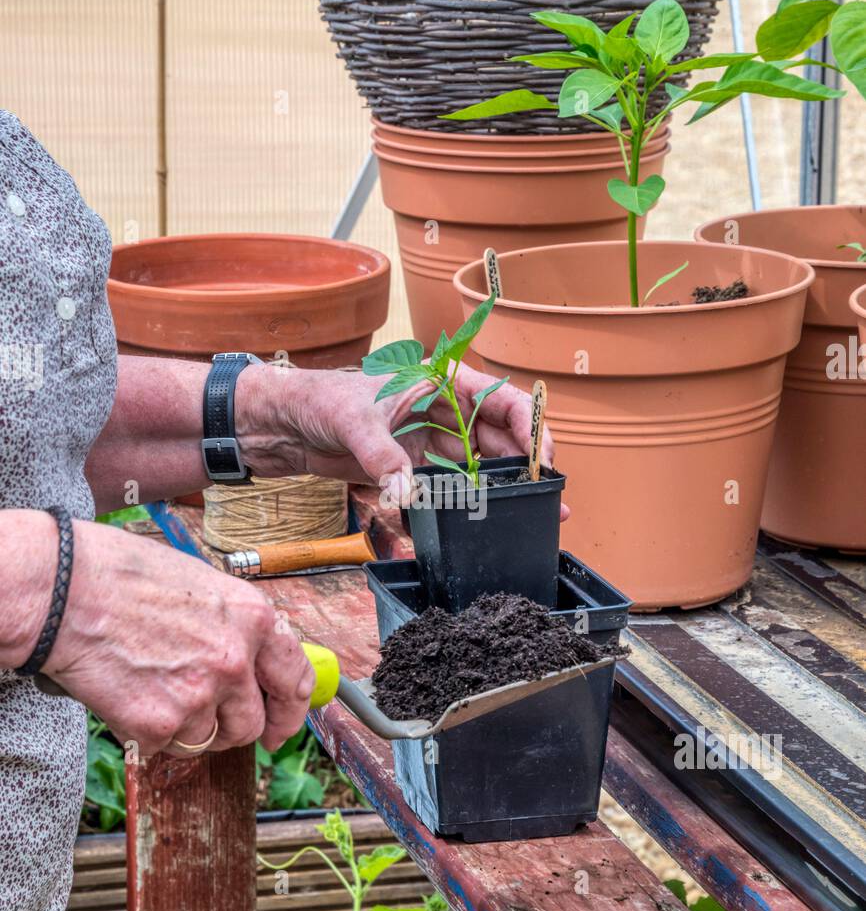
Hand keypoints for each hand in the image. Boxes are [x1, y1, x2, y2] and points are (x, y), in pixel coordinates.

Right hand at [43, 520, 314, 755]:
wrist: (66, 591)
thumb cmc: (123, 576)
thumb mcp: (203, 586)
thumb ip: (234, 626)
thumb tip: (251, 660)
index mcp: (254, 619)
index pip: (296, 679)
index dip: (292, 710)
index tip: (281, 725)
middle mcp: (236, 660)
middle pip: (252, 723)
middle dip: (235, 729)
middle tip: (214, 726)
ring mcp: (200, 695)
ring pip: (210, 739)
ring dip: (189, 728)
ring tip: (156, 692)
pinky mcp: (161, 724)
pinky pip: (166, 744)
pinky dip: (148, 731)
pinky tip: (129, 695)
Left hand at [236, 362, 564, 504]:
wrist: (283, 423)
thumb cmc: (318, 401)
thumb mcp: (353, 423)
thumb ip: (383, 458)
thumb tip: (406, 493)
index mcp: (440, 384)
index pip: (501, 401)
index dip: (530, 428)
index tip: (542, 460)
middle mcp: (443, 412)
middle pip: (498, 440)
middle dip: (524, 470)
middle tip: (548, 504)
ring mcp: (429, 442)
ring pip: (478, 468)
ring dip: (501, 492)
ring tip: (528, 520)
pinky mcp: (412, 468)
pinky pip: (448, 488)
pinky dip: (463, 505)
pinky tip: (480, 526)